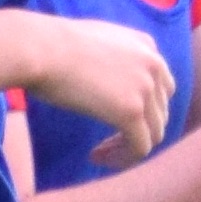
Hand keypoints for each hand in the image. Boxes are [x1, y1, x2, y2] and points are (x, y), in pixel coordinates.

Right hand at [26, 14, 178, 165]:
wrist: (39, 48)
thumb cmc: (52, 45)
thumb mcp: (96, 42)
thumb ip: (115, 59)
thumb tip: (113, 86)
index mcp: (147, 46)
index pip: (160, 87)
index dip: (141, 110)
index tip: (112, 121)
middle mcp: (154, 65)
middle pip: (159, 112)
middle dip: (136, 130)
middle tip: (105, 143)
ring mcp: (146, 88)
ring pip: (154, 134)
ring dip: (127, 148)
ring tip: (99, 153)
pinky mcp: (131, 111)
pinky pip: (140, 148)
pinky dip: (122, 159)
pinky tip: (97, 157)